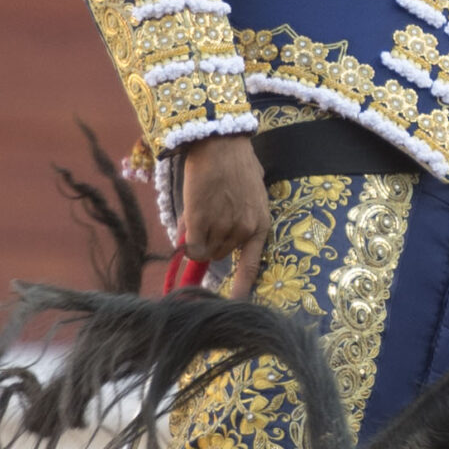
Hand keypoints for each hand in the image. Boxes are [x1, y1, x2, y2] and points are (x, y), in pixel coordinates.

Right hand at [180, 133, 269, 299]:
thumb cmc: (234, 163)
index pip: (251, 266)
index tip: (236, 305)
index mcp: (261, 224)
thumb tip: (217, 240)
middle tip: (208, 216)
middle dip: (212, 242)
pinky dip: (187, 240)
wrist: (219, 143)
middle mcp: (244, 230)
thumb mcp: (248, 194)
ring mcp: (223, 227)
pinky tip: (190, 220)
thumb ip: (239, 218)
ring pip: (205, 250)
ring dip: (200, 237)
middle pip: (221, 255)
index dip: (241, 288)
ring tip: (202, 208)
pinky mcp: (201, 222)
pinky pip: (191, 247)